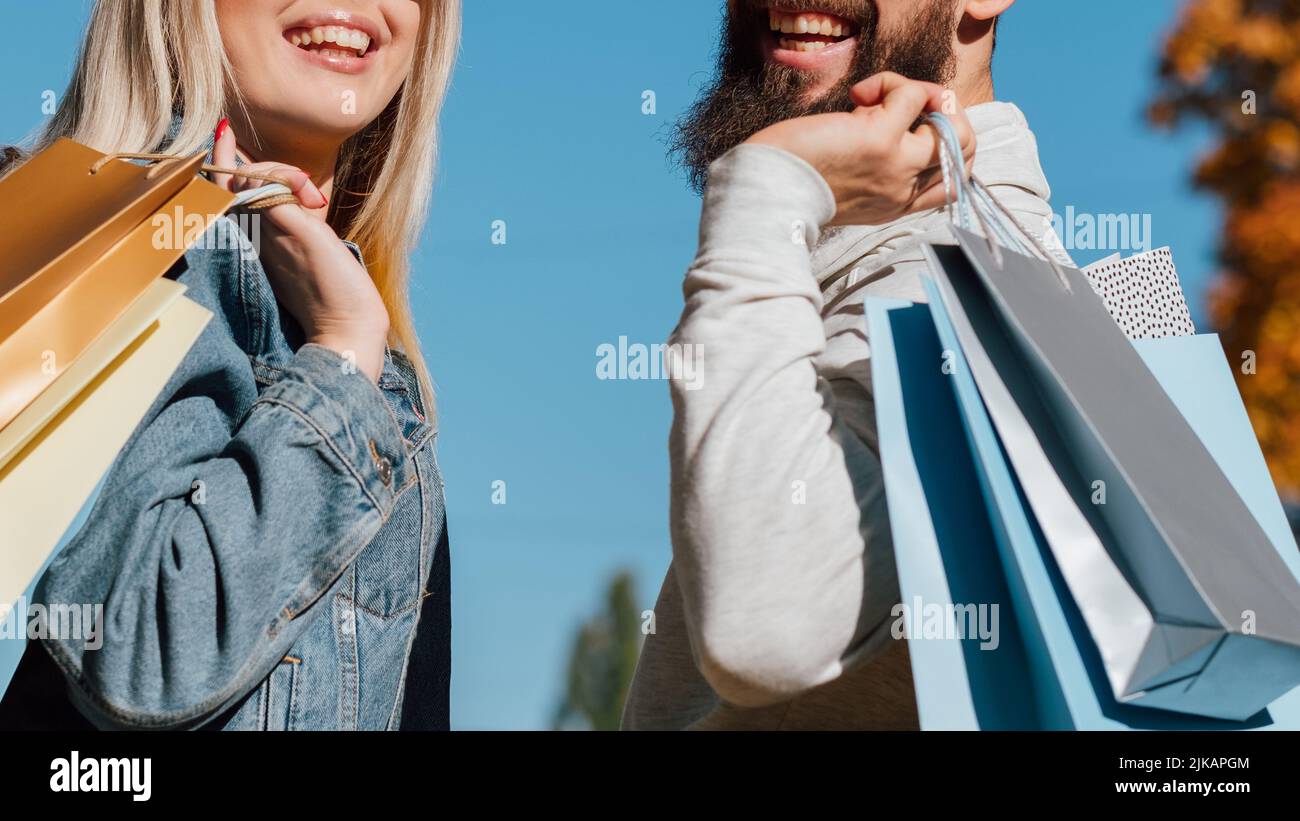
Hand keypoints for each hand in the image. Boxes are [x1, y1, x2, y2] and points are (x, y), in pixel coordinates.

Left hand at [210, 122, 389, 382]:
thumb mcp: (307, 239)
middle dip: (256, 163)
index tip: (225, 127)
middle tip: (270, 158)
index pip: (234, 184)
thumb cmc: (333, 290)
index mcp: (262, 231)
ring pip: (261, 199)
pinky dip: (288, 199)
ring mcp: (276, 248)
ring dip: (277, 181)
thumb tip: (250, 177)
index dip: (227, 155)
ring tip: (311, 192)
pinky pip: (278, 217)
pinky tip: (306, 200)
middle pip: (244, 187)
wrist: (349, 334)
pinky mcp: (294, 259)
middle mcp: (263, 237)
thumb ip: (278, 204)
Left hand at [745, 72, 975, 226]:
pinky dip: (892, 83)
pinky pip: (910, 96)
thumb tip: (897, 107)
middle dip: (948, 115)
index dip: (950, 147)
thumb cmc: (795, 181)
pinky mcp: (880, 139)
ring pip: (951, 122)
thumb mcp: (850, 182)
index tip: (916, 128)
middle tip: (912, 104)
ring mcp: (897, 166)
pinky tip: (860, 94)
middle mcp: (903, 190)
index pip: (954, 183)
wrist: (767, 192)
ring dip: (924, 95)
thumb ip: (880, 157)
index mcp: (897, 205)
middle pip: (966, 150)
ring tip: (884, 96)